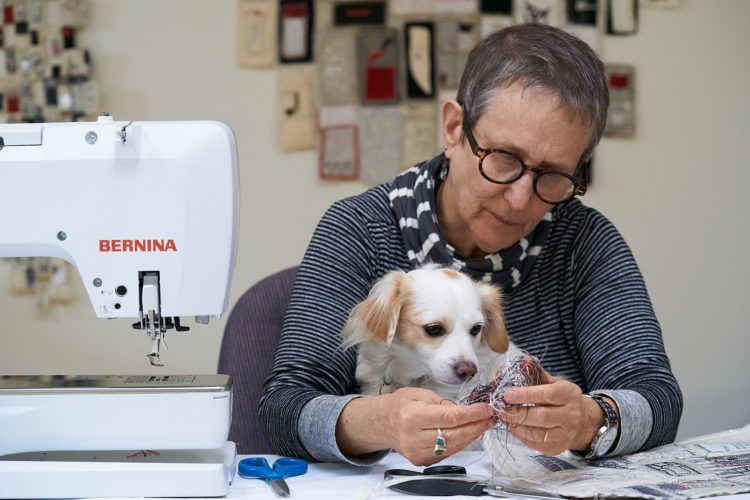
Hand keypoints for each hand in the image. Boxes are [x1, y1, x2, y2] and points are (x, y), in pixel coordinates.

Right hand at [336, 387, 494, 465]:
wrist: (381, 423)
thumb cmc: (400, 404)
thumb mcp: (419, 394)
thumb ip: (442, 402)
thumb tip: (464, 410)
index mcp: (413, 416)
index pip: (450, 418)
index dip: (472, 414)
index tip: (487, 408)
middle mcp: (414, 437)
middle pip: (454, 435)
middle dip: (476, 426)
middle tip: (490, 417)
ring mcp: (417, 453)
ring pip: (453, 446)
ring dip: (471, 436)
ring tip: (483, 424)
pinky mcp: (421, 461)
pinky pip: (447, 453)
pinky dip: (460, 443)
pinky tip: (468, 433)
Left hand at [495, 369, 603, 455]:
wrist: (582, 422)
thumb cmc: (563, 398)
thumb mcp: (555, 382)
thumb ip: (537, 373)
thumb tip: (523, 360)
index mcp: (570, 395)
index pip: (547, 395)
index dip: (525, 395)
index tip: (507, 394)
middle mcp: (570, 416)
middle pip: (541, 417)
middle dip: (517, 413)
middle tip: (500, 408)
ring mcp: (565, 434)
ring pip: (537, 433)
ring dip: (516, 425)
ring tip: (503, 417)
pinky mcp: (557, 448)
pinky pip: (535, 444)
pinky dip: (520, 435)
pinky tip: (512, 426)